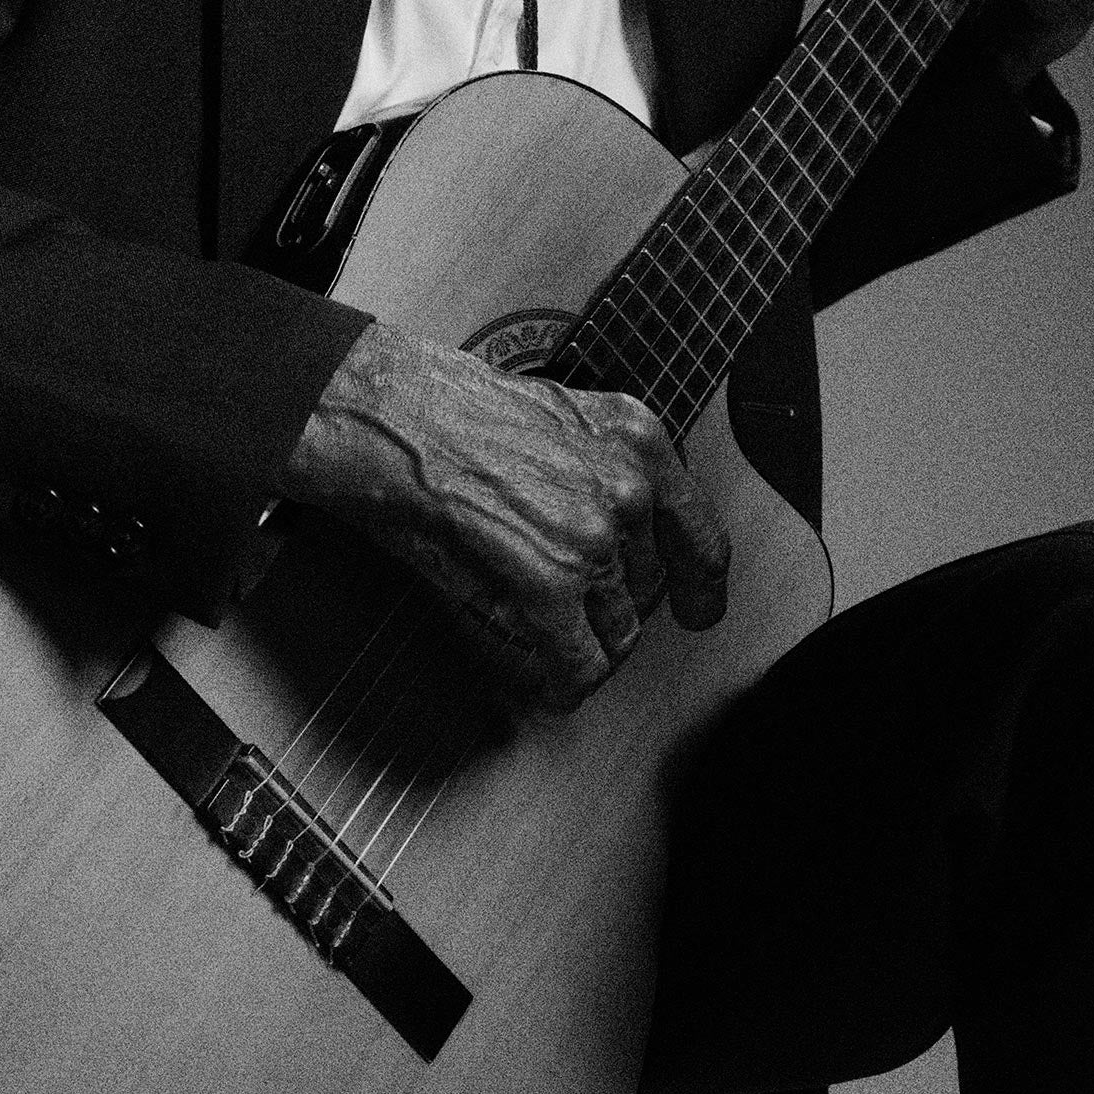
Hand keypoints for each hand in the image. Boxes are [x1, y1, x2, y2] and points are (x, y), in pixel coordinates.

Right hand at [280, 320, 730, 712]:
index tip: (697, 608)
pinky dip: (563, 683)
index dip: (700, 584)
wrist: (394, 416)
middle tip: (572, 610)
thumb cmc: (449, 409)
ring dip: (583, 644)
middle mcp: (629, 490)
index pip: (699, 533)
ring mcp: (593, 540)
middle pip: (646, 589)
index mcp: (638, 440)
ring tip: (546, 639)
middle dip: (612, 607)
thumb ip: (604, 473)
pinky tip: (549, 683)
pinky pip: (578, 665)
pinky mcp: (549, 586)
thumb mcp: (559, 419)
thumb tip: (617, 539)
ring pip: (616, 632)